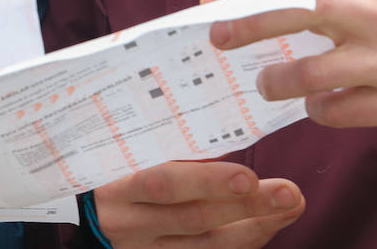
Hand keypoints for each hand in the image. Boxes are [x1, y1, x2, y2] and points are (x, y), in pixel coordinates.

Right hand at [92, 161, 302, 246]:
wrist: (85, 211)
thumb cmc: (107, 169)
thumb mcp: (123, 151)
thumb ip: (166, 150)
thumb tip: (224, 138)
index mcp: (116, 185)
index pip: (162, 183)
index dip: (206, 182)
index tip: (248, 176)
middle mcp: (129, 223)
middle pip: (192, 219)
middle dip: (246, 207)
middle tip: (289, 193)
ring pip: (205, 246)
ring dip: (255, 227)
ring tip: (290, 206)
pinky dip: (241, 242)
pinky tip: (268, 226)